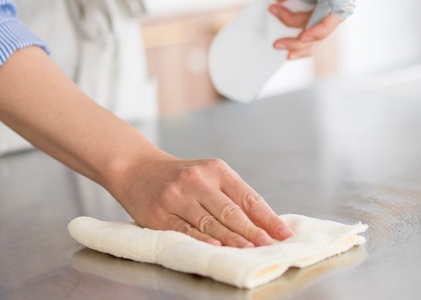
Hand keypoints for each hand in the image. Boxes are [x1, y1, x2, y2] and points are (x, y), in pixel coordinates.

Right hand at [111, 153, 293, 247]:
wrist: (137, 168)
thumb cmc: (180, 177)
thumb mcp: (208, 176)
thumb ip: (232, 197)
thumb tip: (264, 225)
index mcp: (216, 169)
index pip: (248, 197)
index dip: (267, 218)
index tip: (283, 234)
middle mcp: (197, 181)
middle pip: (231, 211)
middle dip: (253, 232)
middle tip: (270, 247)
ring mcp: (177, 197)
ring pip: (210, 223)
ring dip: (232, 240)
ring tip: (250, 251)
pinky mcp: (160, 214)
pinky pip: (186, 231)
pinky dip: (203, 241)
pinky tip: (217, 248)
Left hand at [270, 0, 362, 59]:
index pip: (340, 9)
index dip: (323, 26)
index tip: (304, 35)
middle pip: (328, 25)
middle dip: (302, 36)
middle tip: (276, 40)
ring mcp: (335, 5)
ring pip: (321, 33)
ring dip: (298, 43)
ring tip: (277, 44)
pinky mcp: (322, 12)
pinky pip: (315, 33)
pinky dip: (302, 45)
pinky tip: (287, 52)